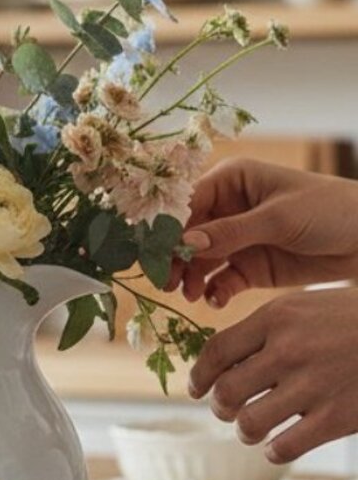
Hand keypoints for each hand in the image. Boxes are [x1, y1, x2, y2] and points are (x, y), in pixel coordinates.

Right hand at [167, 159, 357, 307]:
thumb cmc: (329, 210)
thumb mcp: (279, 218)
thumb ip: (231, 232)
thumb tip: (184, 242)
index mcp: (231, 180)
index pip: (186, 202)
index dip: (166, 226)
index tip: (150, 251)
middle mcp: (228, 208)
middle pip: (186, 234)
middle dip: (173, 258)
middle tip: (164, 282)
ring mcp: (237, 239)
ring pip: (199, 260)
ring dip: (189, 277)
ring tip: (188, 294)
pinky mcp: (249, 266)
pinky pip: (221, 280)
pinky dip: (213, 290)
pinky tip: (214, 299)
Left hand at [188, 287, 357, 462]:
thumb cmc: (354, 320)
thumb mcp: (308, 306)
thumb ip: (267, 330)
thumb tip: (221, 360)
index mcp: (278, 317)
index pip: (216, 352)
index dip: (199, 376)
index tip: (197, 389)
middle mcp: (289, 350)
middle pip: (226, 392)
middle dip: (221, 407)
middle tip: (229, 410)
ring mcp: (313, 385)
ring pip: (249, 424)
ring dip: (246, 432)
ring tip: (254, 429)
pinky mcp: (337, 417)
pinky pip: (284, 447)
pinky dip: (274, 451)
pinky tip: (280, 445)